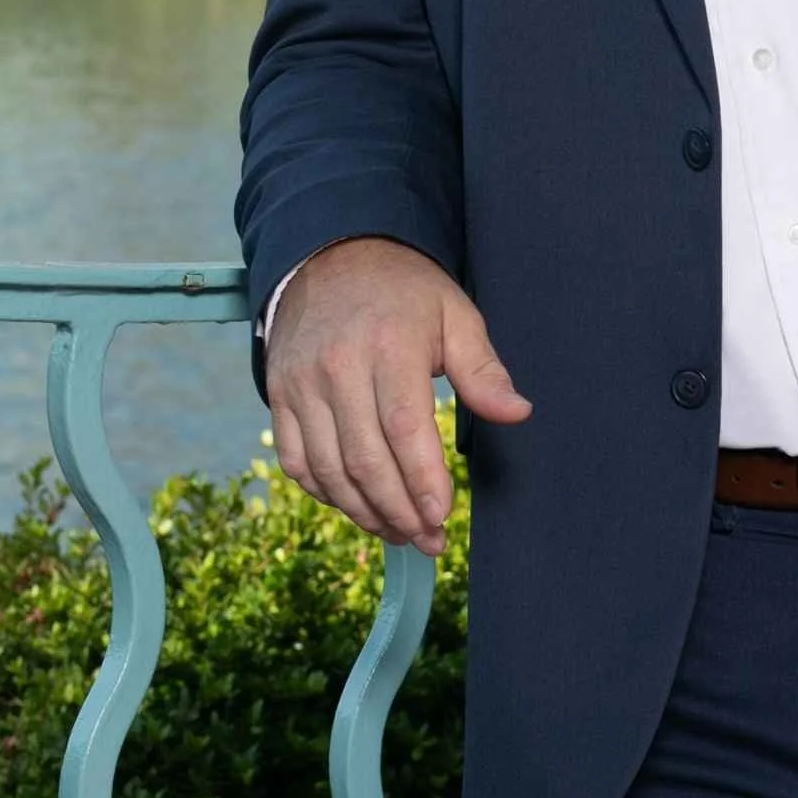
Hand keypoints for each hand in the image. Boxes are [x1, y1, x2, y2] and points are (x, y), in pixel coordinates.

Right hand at [267, 237, 530, 554]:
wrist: (332, 258)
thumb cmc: (405, 293)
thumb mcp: (455, 314)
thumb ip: (483, 369)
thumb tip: (518, 413)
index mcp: (389, 344)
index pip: (404, 428)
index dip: (423, 480)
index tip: (444, 514)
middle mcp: (338, 367)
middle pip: (365, 460)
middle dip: (400, 511)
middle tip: (429, 539)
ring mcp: (301, 384)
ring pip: (329, 470)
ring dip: (366, 512)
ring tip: (400, 533)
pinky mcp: (279, 396)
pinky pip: (297, 462)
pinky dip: (326, 494)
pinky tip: (358, 505)